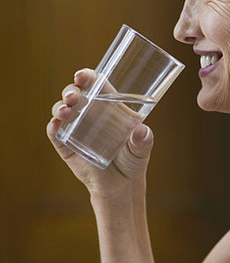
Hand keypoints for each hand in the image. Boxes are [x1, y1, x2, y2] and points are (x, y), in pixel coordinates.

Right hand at [47, 69, 153, 197]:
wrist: (121, 186)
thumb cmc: (133, 160)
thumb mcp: (141, 149)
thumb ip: (143, 141)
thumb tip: (142, 131)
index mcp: (107, 106)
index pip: (94, 84)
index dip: (87, 76)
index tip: (83, 75)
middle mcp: (88, 113)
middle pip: (75, 94)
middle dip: (71, 90)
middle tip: (74, 95)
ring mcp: (75, 128)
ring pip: (61, 110)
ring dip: (60, 106)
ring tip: (66, 110)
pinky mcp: (66, 145)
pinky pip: (55, 133)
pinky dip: (53, 127)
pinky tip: (56, 124)